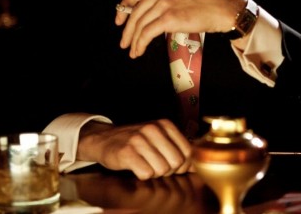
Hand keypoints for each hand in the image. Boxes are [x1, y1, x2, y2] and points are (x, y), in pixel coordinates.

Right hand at [77, 119, 195, 179]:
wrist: (103, 139)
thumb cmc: (135, 141)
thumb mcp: (158, 137)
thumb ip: (177, 148)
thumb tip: (197, 166)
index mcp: (165, 125)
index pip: (187, 151)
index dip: (182, 164)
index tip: (172, 164)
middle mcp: (153, 129)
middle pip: (176, 162)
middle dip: (169, 170)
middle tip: (156, 165)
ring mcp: (139, 140)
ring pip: (162, 169)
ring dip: (154, 172)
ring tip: (145, 164)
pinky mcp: (127, 152)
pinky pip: (146, 173)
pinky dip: (142, 175)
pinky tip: (135, 167)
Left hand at [115, 0, 245, 57]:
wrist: (224, 6)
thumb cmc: (209, 0)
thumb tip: (154, 13)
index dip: (123, 8)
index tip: (119, 20)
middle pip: (135, 12)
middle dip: (127, 30)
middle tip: (124, 42)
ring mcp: (164, 3)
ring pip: (140, 24)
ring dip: (134, 40)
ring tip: (133, 51)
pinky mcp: (169, 18)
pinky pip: (147, 33)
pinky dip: (140, 44)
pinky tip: (139, 50)